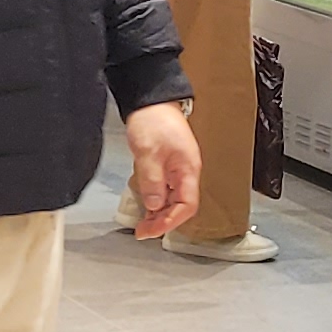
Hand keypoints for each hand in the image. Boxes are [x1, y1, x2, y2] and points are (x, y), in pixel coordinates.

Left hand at [122, 100, 199, 240]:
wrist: (150, 100)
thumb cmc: (153, 120)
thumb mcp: (148, 152)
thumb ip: (152, 180)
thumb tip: (155, 205)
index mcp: (188, 168)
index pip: (187, 205)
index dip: (171, 221)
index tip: (152, 230)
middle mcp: (187, 171)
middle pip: (181, 206)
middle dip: (163, 221)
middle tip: (143, 232)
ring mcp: (178, 169)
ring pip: (173, 200)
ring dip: (159, 214)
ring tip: (143, 224)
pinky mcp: (168, 166)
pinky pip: (166, 190)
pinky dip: (156, 202)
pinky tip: (146, 207)